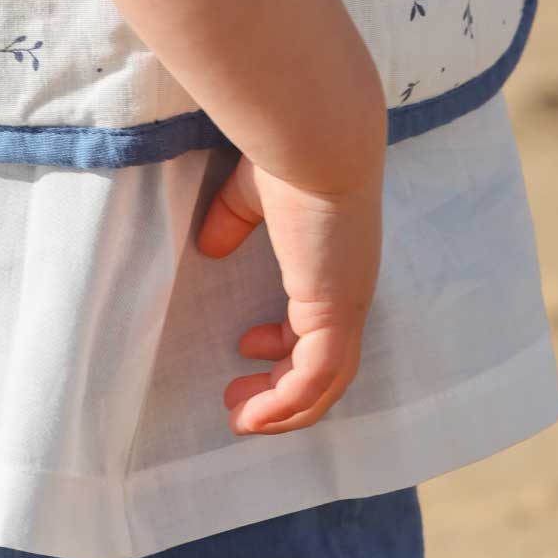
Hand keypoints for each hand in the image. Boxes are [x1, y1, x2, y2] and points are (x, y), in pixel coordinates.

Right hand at [194, 145, 384, 435]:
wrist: (318, 138)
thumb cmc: (288, 155)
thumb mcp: (252, 194)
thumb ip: (233, 220)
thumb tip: (208, 247)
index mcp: (335, 264)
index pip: (322, 325)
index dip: (285, 345)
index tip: (247, 344)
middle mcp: (349, 291)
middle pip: (328, 368)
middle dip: (283, 392)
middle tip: (240, 404)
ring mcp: (347, 305)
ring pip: (325, 384)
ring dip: (283, 410)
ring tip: (241, 419)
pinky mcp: (336, 312)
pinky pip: (313, 379)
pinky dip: (285, 404)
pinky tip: (254, 413)